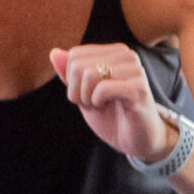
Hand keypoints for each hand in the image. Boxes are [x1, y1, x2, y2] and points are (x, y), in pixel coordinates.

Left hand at [50, 42, 173, 162]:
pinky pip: (102, 88)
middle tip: (93, 103)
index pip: (74, 55)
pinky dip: (98, 101)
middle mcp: (126, 55)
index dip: (71, 81)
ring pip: (89, 74)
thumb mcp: (84, 94)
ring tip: (102, 106)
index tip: (87, 95)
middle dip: (77, 91)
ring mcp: (135, 70)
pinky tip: (111, 107)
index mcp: (114, 52)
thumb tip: (54, 52)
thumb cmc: (112, 116)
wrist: (138, 141)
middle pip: (78, 65)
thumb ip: (70, 74)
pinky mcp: (139, 88)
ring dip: (88, 98)